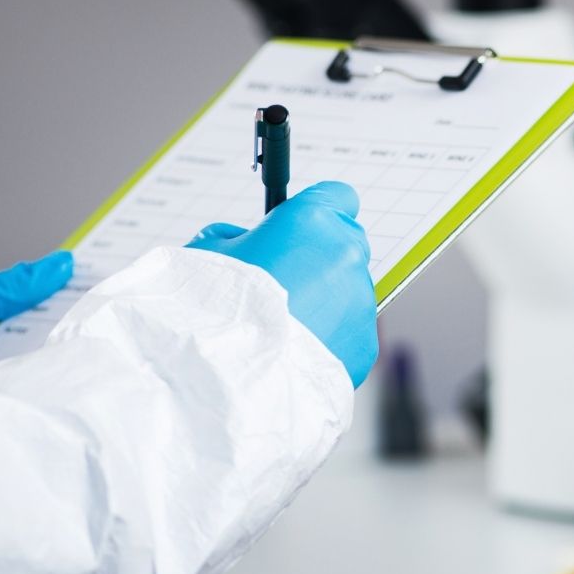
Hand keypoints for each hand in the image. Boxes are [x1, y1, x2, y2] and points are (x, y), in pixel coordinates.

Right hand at [186, 181, 377, 386]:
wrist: (226, 378)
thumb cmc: (212, 311)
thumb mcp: (208, 252)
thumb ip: (237, 238)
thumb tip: (244, 242)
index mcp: (312, 220)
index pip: (337, 196)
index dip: (318, 213)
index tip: (300, 230)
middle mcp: (345, 254)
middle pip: (346, 244)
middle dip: (321, 258)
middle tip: (283, 283)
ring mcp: (361, 300)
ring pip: (349, 292)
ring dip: (325, 302)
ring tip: (281, 330)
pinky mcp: (365, 342)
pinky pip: (351, 332)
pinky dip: (330, 339)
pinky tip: (293, 353)